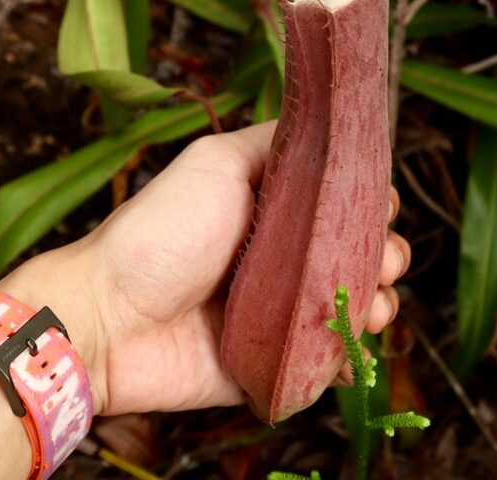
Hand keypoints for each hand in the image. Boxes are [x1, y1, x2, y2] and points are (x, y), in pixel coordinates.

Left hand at [0, 121, 410, 415]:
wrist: (110, 320)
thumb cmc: (159, 233)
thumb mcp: (216, 162)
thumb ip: (274, 144)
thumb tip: (327, 134)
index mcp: (276, 210)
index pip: (345, 204)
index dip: (372, 204)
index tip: (379, 208)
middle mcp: (285, 259)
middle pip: (361, 254)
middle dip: (386, 255)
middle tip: (380, 262)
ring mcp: (284, 313)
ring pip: (356, 307)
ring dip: (380, 304)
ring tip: (373, 306)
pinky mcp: (278, 362)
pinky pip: (332, 360)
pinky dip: (353, 355)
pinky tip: (355, 344)